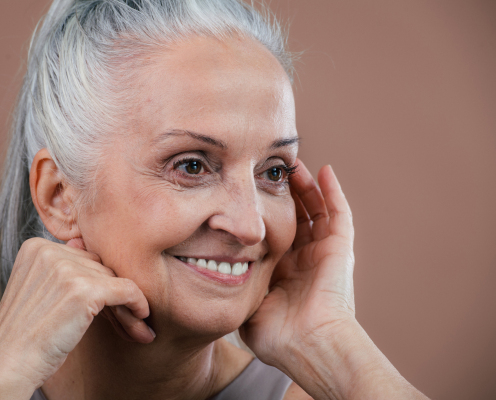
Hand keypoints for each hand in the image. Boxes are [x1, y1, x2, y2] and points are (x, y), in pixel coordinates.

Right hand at [0, 238, 153, 397]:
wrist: (6, 366)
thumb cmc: (24, 334)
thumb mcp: (37, 290)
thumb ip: (63, 268)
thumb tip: (85, 246)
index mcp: (36, 246)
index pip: (84, 258)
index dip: (99, 283)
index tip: (110, 307)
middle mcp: (49, 251)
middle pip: (101, 267)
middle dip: (114, 294)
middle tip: (129, 320)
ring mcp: (66, 269)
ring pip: (115, 280)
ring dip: (127, 305)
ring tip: (136, 327)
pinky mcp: (83, 290)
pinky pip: (127, 290)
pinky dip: (138, 304)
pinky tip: (142, 319)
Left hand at [240, 160, 354, 366]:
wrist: (307, 346)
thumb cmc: (276, 335)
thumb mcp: (247, 305)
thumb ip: (234, 287)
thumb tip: (210, 271)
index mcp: (282, 271)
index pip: (272, 232)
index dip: (261, 212)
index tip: (244, 191)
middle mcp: (303, 259)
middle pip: (294, 216)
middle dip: (282, 193)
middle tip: (268, 170)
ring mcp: (323, 252)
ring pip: (315, 209)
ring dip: (304, 186)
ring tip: (291, 164)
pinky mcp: (340, 249)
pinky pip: (339, 214)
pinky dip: (332, 192)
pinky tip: (323, 171)